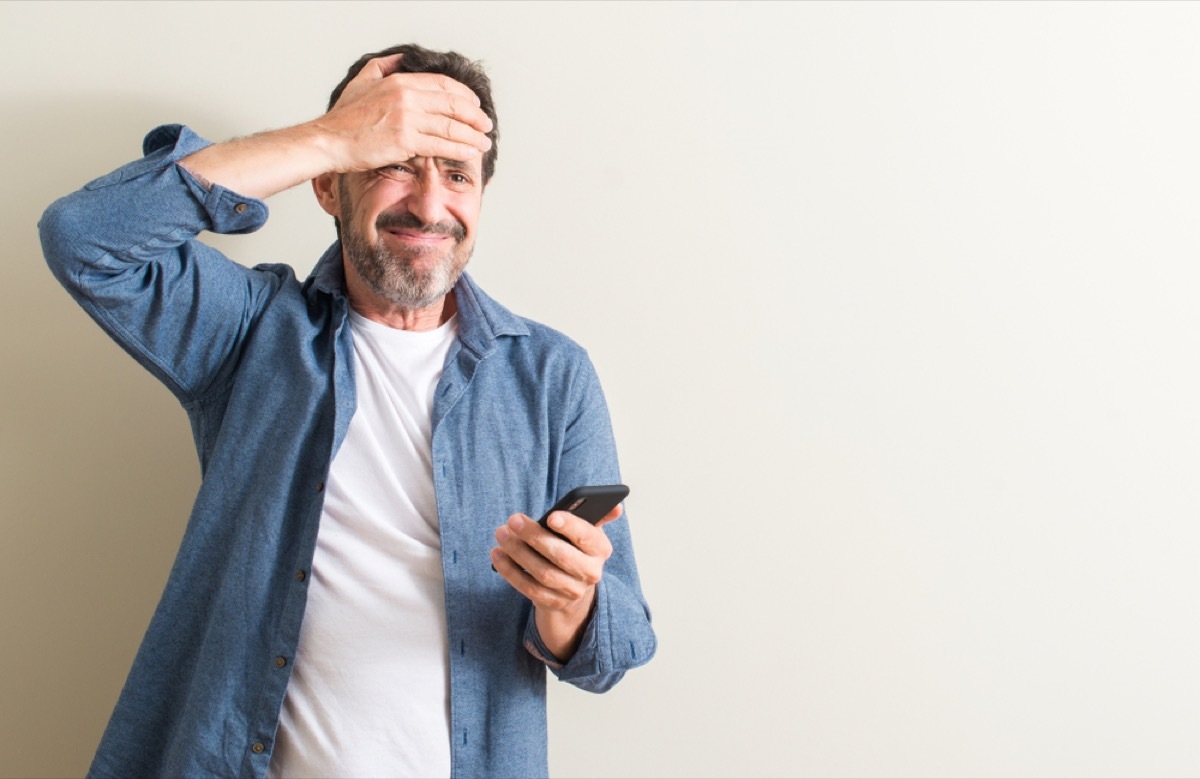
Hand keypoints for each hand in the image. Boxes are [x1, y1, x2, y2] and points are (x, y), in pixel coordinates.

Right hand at [312, 53, 493, 172]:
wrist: (329, 141)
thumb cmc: (344, 118)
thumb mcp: (362, 81)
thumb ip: (383, 67)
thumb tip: (402, 58)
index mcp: (399, 81)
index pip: (443, 85)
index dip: (464, 96)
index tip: (475, 105)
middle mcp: (406, 97)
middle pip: (453, 104)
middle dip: (475, 116)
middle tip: (487, 125)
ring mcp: (407, 119)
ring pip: (451, 126)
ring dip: (473, 135)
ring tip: (484, 142)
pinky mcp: (405, 141)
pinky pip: (441, 145)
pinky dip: (460, 149)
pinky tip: (470, 153)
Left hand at [491, 504, 621, 660]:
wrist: (573, 586)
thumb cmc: (576, 548)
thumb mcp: (588, 532)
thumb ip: (597, 516)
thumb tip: (616, 506)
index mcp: (601, 549)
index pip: (587, 537)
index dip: (570, 527)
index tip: (550, 516)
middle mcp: (590, 573)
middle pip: (561, 556)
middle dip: (534, 537)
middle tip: (513, 520)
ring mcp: (571, 591)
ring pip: (542, 573)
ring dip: (518, 552)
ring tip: (501, 534)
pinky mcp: (553, 603)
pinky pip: (528, 588)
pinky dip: (510, 571)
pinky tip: (497, 555)